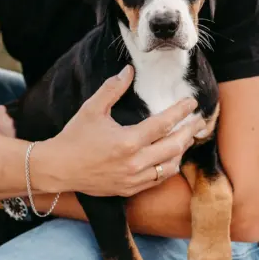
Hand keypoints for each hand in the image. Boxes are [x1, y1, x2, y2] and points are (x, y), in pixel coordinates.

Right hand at [34, 64, 201, 197]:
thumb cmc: (74, 137)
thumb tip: (129, 70)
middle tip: (200, 122)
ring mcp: (133, 179)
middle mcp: (134, 163)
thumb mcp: (91, 109)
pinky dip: (168, 168)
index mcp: (127, 141)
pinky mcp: (129, 189)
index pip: (164, 124)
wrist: (58, 168)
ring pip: (170, 166)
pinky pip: (157, 180)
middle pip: (174, 147)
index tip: (191, 102)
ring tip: (187, 139)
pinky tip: (170, 158)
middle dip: (190, 132)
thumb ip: (112, 88)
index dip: (181, 111)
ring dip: (181, 152)